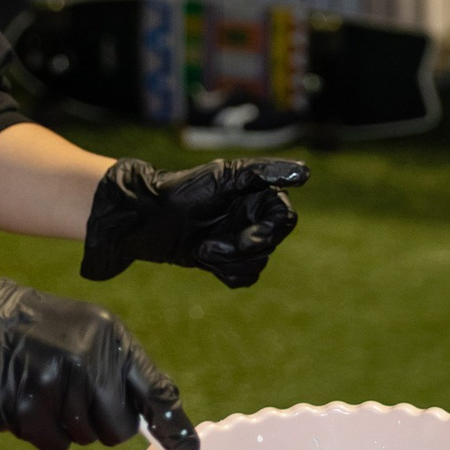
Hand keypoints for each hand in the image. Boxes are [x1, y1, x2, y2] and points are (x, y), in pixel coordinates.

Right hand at [0, 240, 200, 449]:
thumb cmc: (38, 328)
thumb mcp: (89, 330)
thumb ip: (123, 368)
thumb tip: (161, 419)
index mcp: (111, 335)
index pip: (154, 389)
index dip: (173, 426)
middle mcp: (87, 358)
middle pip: (119, 427)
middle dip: (103, 424)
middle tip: (78, 398)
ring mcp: (54, 384)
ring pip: (85, 438)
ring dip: (69, 426)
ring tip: (47, 390)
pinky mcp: (24, 407)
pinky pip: (54, 445)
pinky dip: (43, 434)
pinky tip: (28, 403)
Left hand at [80, 157, 308, 285]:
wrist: (145, 219)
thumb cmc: (182, 191)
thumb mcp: (223, 177)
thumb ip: (264, 173)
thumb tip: (305, 173)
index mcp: (257, 193)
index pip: (285, 218)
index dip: (270, 232)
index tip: (249, 238)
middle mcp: (251, 216)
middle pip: (270, 244)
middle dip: (240, 248)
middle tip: (209, 244)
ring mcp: (238, 238)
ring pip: (256, 263)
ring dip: (226, 261)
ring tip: (200, 248)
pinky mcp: (224, 260)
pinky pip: (242, 277)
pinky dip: (224, 272)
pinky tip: (202, 258)